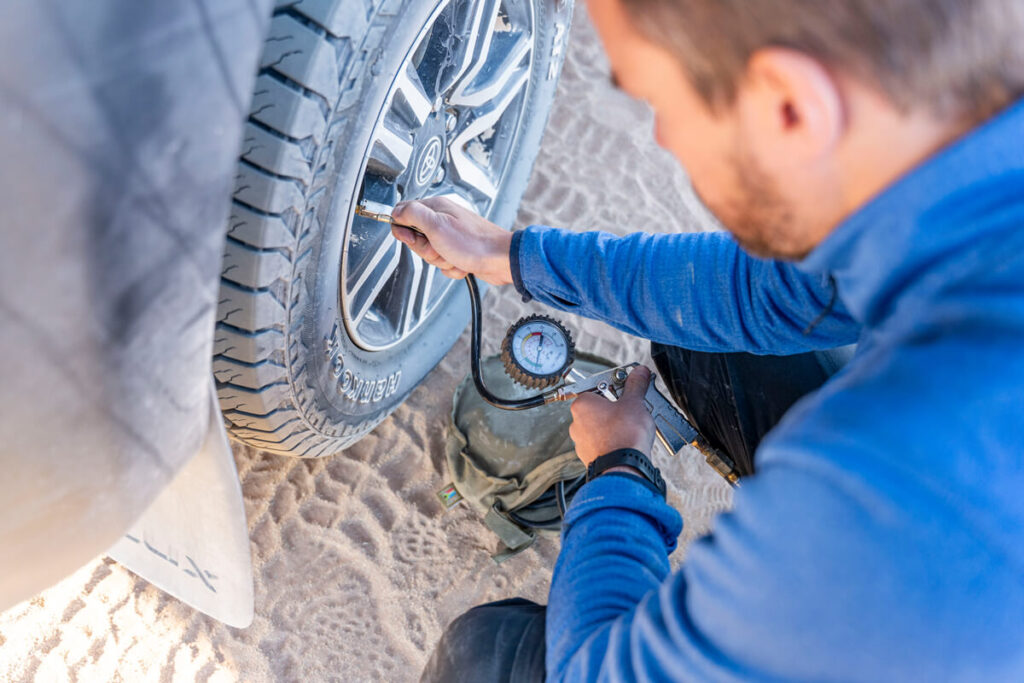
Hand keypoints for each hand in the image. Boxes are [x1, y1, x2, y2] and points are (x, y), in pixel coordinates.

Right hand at [391, 197, 513, 284]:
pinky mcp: (459, 250)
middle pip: (416, 238)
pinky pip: (444, 263)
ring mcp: (451, 236)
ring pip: (430, 254)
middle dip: (427, 250)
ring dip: (441, 260)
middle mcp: (443, 220)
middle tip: (440, 247)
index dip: (404, 230)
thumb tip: (395, 212)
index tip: (413, 237)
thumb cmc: (474, 242)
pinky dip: (452, 267)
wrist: (501, 259)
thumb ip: (412, 215)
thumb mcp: (436, 225)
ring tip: (454, 255)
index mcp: (435, 208)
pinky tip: (462, 262)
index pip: (404, 214)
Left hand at [569, 366, 655, 465]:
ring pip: (600, 427)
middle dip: (616, 407)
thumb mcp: (634, 402)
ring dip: (614, 425)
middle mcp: (576, 423)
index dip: (615, 386)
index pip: (596, 387)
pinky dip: (613, 441)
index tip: (627, 388)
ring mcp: (582, 442)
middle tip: (632, 407)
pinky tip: (626, 441)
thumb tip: (639, 373)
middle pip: (599, 408)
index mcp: (582, 405)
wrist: (624, 468)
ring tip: (632, 426)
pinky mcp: (590, 457)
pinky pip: (602, 443)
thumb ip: (636, 385)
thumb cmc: (624, 436)